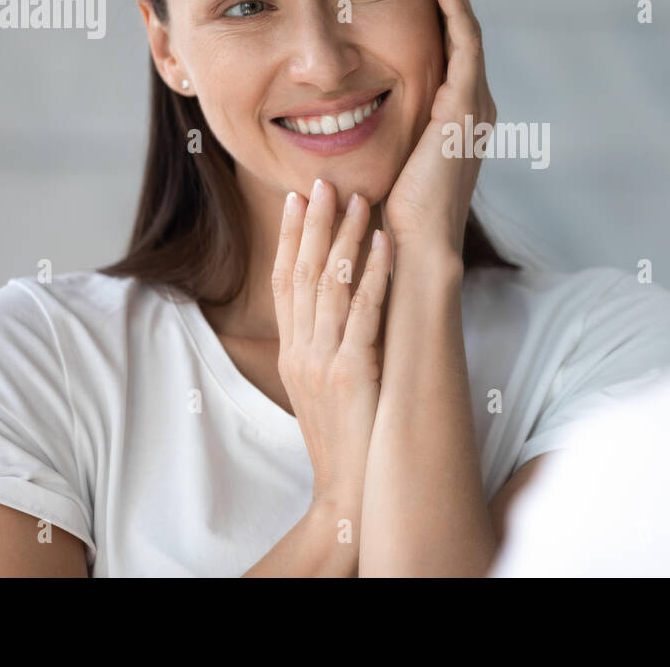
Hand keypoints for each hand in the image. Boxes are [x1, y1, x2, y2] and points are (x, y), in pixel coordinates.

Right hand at [271, 178, 392, 513]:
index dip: (290, 238)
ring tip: (358, 198)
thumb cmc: (344, 440)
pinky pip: (364, 313)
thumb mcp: (321, 389)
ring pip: (331, 284)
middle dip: (314, 224)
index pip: (284, 282)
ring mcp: (324, 360)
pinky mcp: (353, 372)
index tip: (297, 199)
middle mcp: (302, 351)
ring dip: (345, 237)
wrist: (349, 489)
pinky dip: (375, 274)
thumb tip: (337, 313)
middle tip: (323, 181)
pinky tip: (385, 244)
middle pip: (302, 273)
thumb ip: (323, 348)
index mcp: (293, 353)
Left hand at [383, 0, 495, 257]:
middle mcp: (471, 107)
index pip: (446, 51)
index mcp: (453, 119)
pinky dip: (452, 1)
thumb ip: (370, 133)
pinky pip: (462, 39)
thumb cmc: (385, 217)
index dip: (436, 11)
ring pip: (465, 27)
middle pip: (461, 32)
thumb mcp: (378, 161)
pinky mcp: (465, 105)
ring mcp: (473, 105)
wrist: (410, 249)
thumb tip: (328, 116)